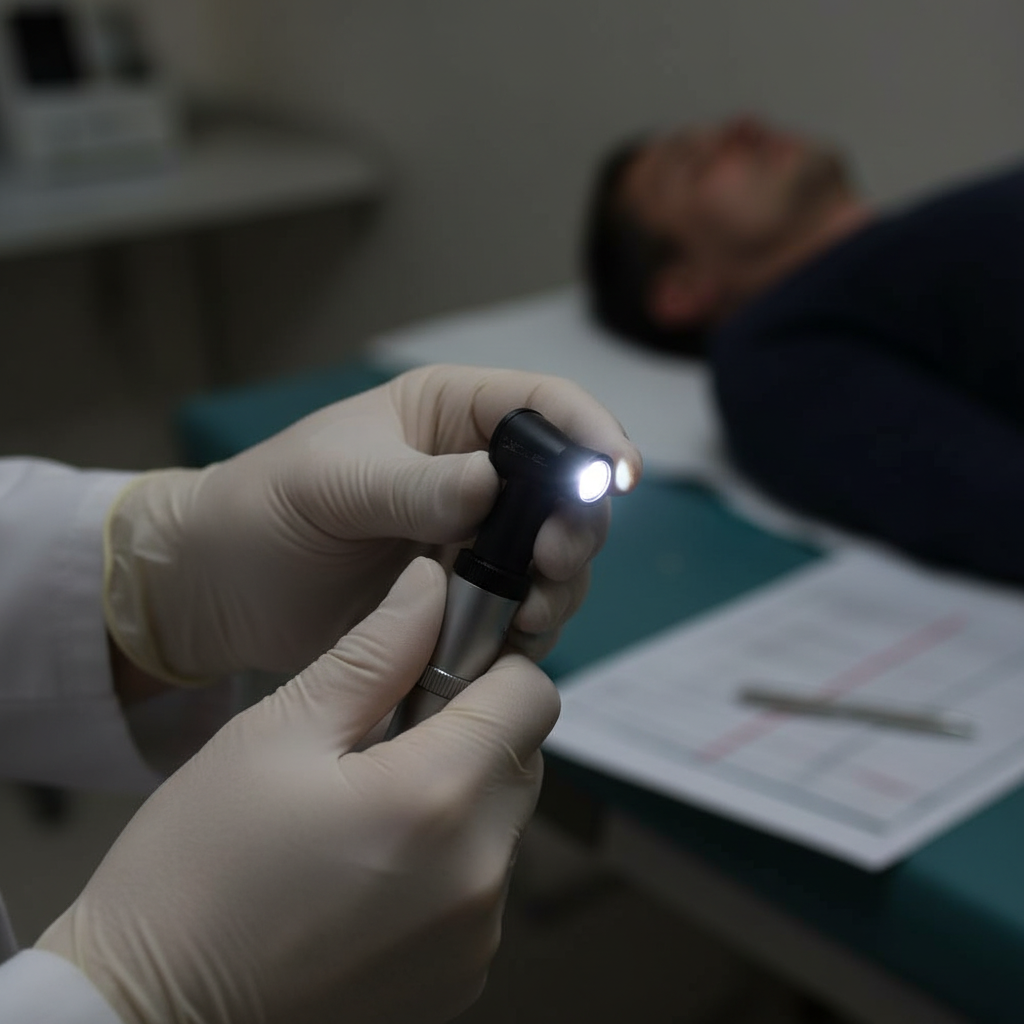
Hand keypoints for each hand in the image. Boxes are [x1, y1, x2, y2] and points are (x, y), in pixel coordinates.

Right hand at [40, 559, 558, 1023]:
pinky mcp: (461, 979)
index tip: (437, 668)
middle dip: (472, 728)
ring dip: (458, 795)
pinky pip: (481, 885)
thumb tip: (433, 586)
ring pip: (502, 821)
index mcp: (437, 799)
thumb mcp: (277, 732)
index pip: (532, 695)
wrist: (150, 1015)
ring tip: (365, 807)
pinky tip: (370, 869)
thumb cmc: (198, 863)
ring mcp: (476, 939)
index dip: (491, 665)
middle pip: (522, 757)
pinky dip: (447, 860)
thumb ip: (375, 651)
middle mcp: (479, 875)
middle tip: (384, 736)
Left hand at [105, 364, 640, 682]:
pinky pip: (523, 612)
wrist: (219, 591)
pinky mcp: (467, 601)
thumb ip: (414, 485)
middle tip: (555, 560)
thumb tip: (493, 487)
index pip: (544, 407)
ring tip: (531, 612)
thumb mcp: (332, 483)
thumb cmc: (264, 510)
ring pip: (556, 558)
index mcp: (449, 417)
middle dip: (578, 524)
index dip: (591, 435)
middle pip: (566, 490)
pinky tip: (512, 641)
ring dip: (560, 584)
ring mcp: (476, 543)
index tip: (620, 476)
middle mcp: (478, 475)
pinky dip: (530, 629)